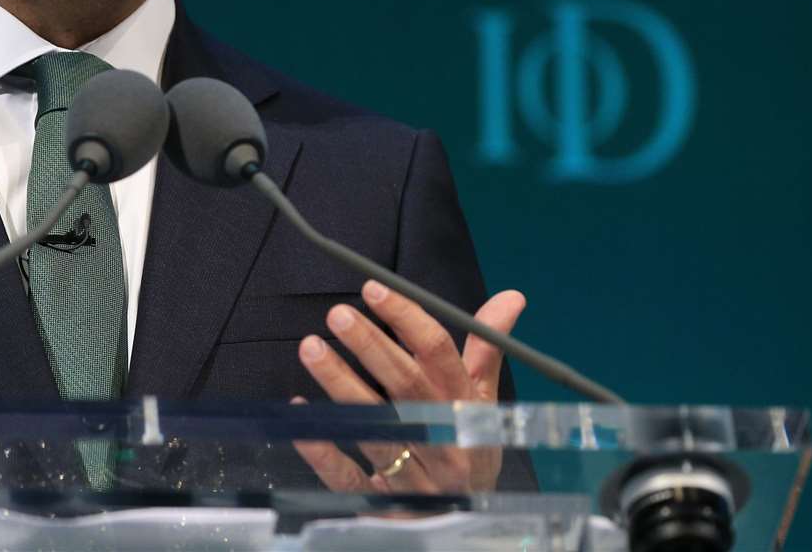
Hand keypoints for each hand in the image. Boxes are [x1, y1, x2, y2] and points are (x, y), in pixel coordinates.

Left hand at [293, 281, 525, 493]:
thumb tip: (511, 296)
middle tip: (338, 315)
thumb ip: (487, 349)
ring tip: (312, 348)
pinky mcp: (381, 504)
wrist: (464, 522)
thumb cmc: (469, 449)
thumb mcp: (484, 403)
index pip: (442, 358)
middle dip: (372, 348)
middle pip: (407, 389)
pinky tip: (299, 413)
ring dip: (341, 386)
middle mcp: (443, 443)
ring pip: (376, 429)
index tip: (374, 289)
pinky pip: (348, 477)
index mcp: (466, 412)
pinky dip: (322, 448)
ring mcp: (413, 476)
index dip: (409, 320)